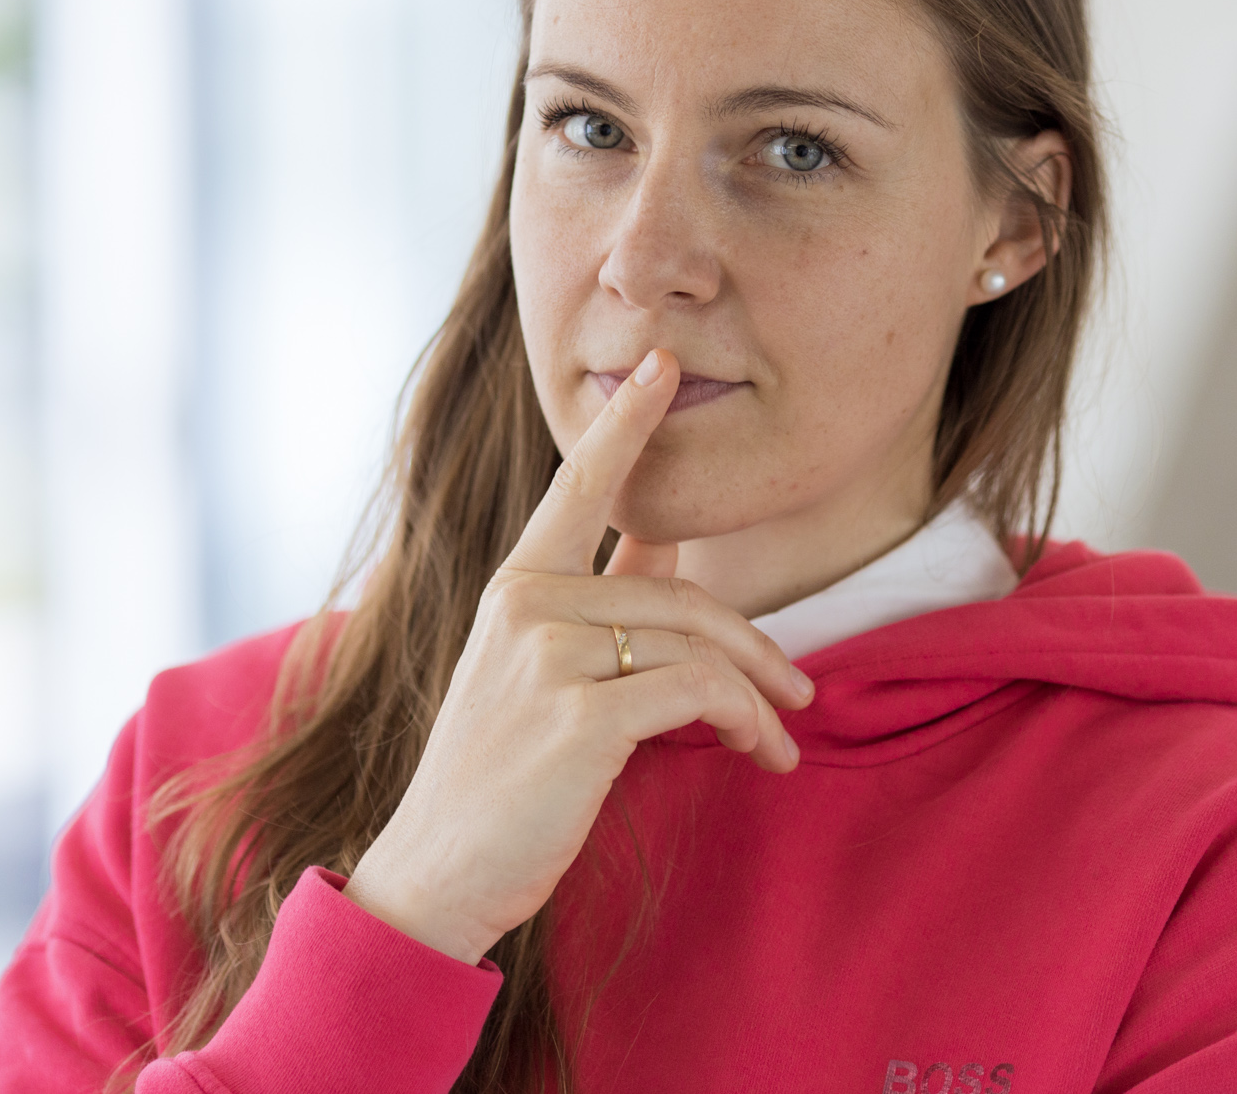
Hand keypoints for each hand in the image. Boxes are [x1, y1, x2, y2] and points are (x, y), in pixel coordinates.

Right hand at [341, 349, 814, 963]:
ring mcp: (549, 656)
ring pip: (698, 645)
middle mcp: (526, 604)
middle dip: (754, 645)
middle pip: (680, 594)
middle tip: (798, 692)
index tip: (663, 363)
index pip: (580, 487)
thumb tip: (662, 539)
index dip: (627, 425)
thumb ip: (598, 601)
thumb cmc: (496, 776)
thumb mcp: (535, 671)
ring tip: (779, 739)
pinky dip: (744, 721)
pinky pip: (698, 693)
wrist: (438, 872)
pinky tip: (756, 752)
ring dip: (757, 698)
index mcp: (514, 584)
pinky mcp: (581, 717)